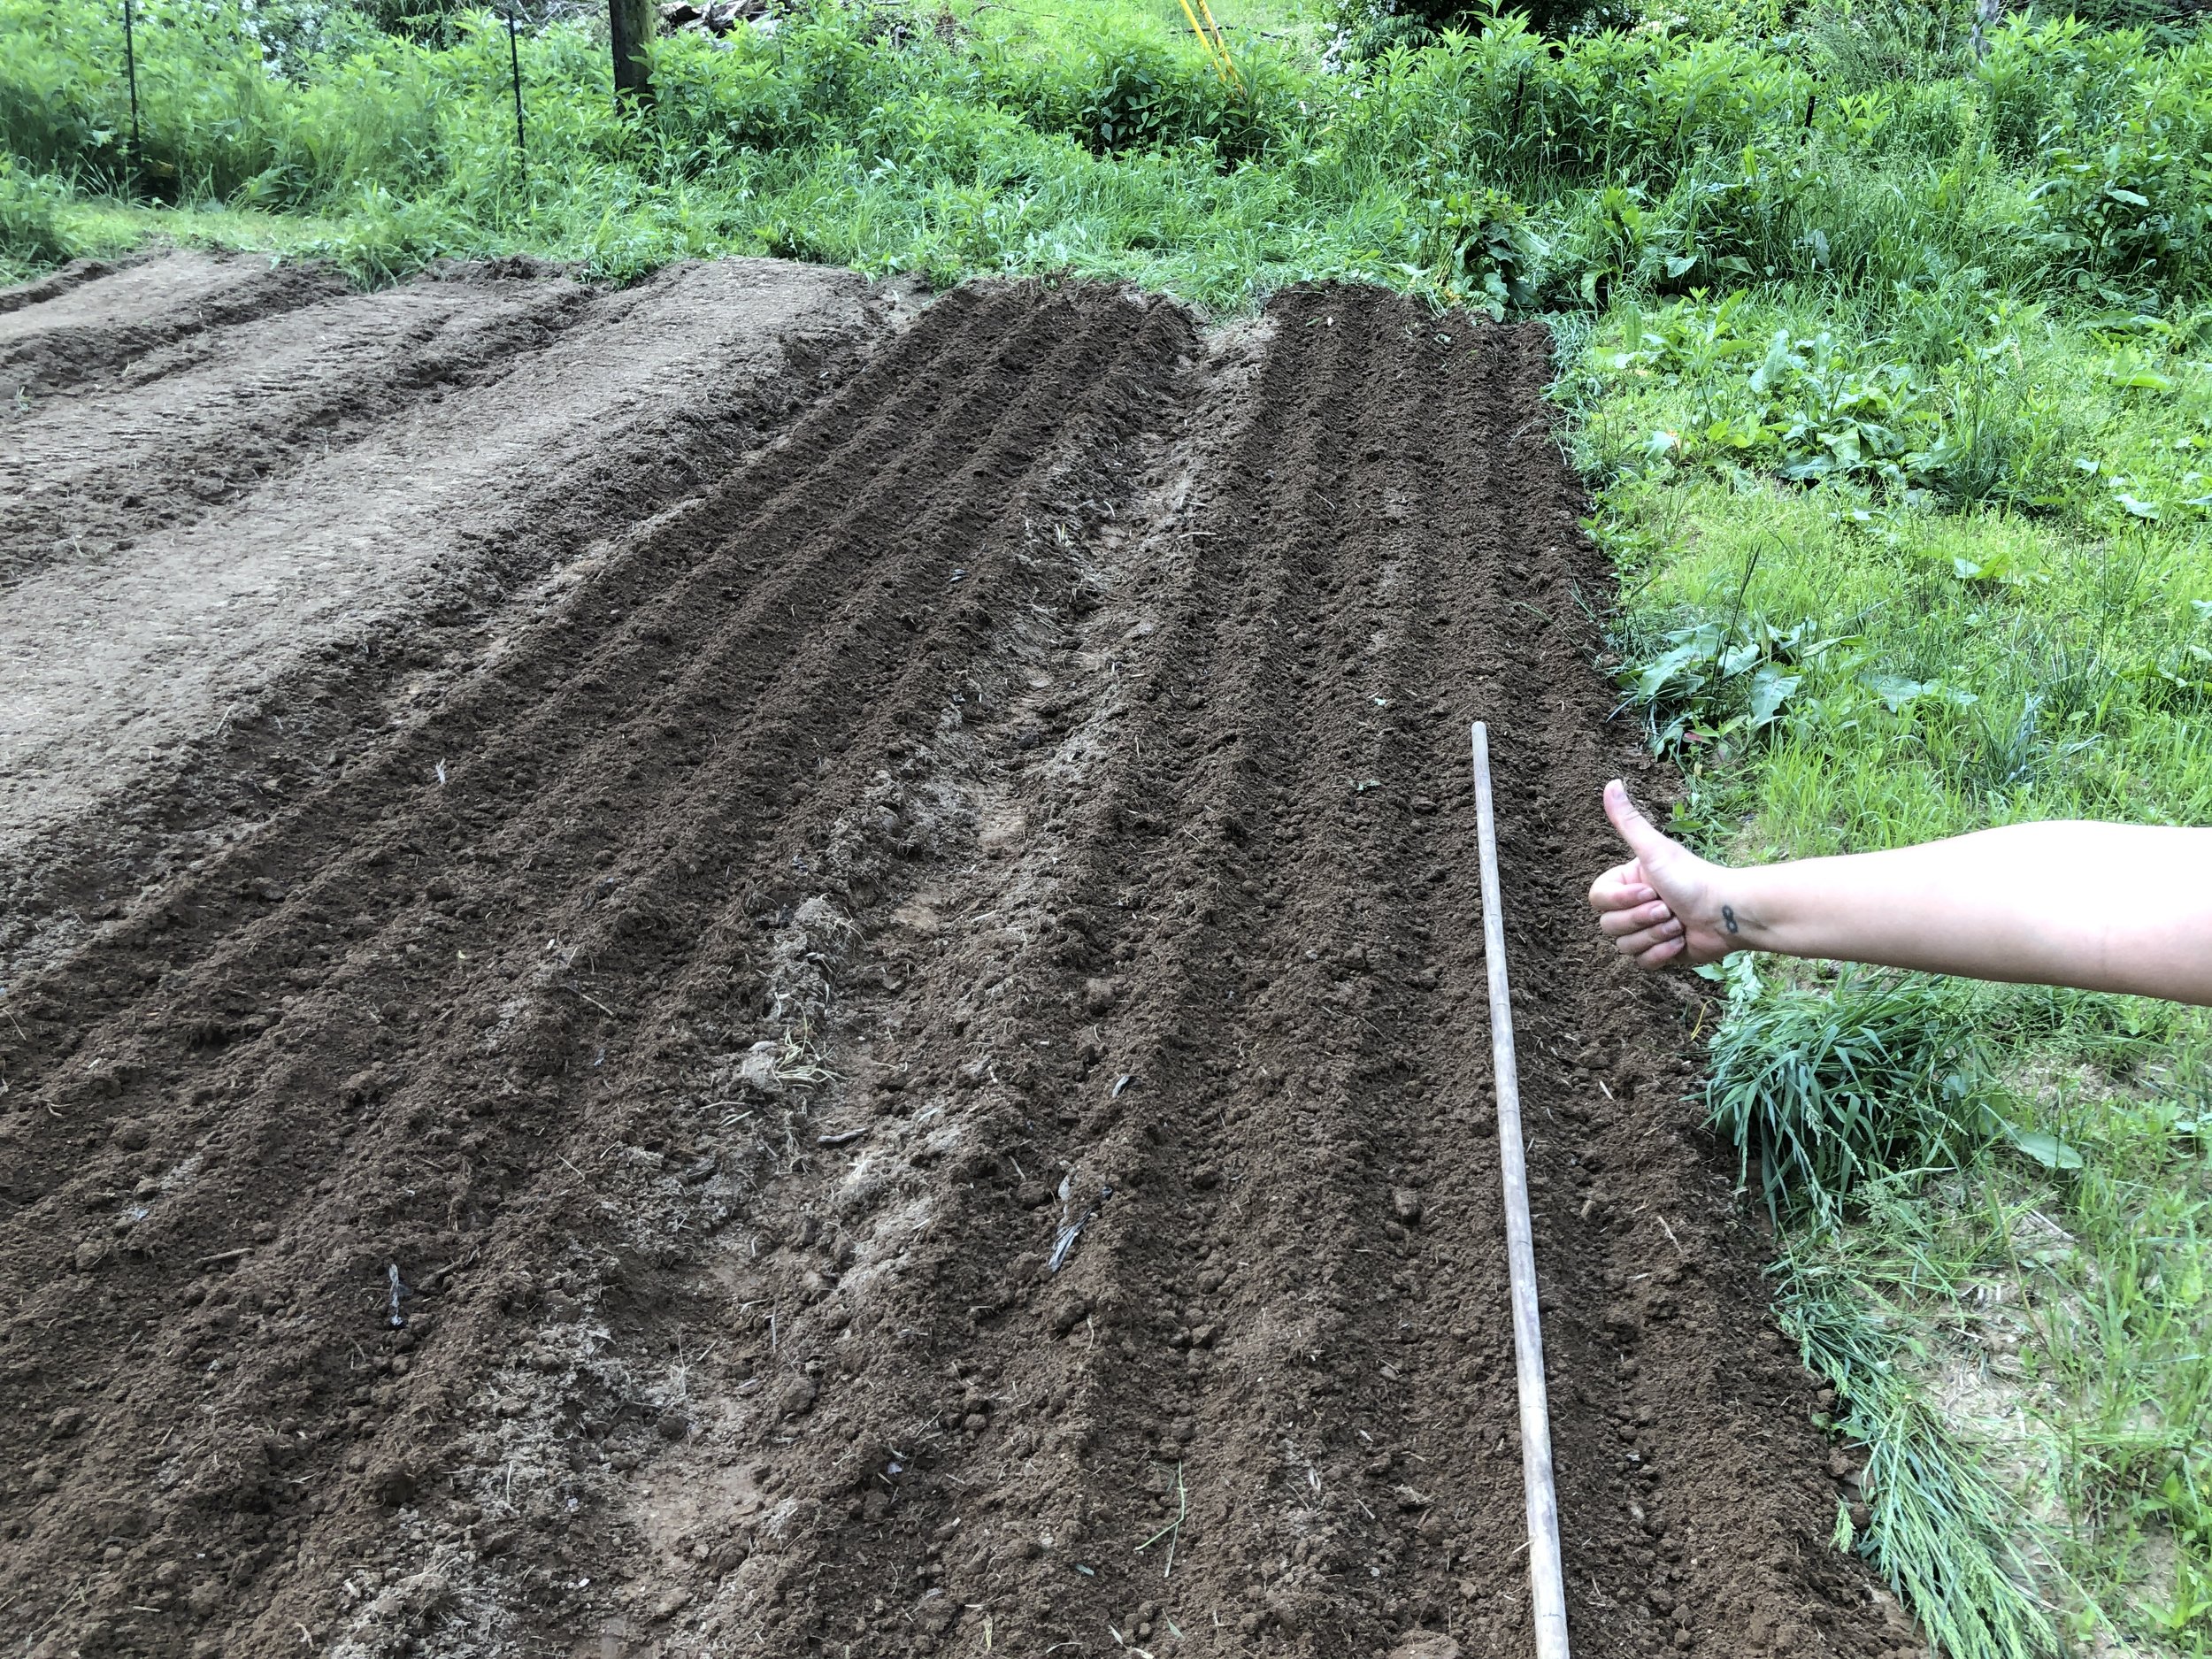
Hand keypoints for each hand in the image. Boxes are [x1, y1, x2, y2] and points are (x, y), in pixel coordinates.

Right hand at [1588, 781, 1737, 968]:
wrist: (1727, 913)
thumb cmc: (1694, 878)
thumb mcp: (1655, 850)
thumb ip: (1627, 821)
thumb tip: (1611, 783)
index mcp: (1628, 882)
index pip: (1597, 899)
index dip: (1622, 901)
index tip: (1652, 891)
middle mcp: (1633, 906)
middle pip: (1609, 926)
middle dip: (1643, 920)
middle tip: (1669, 909)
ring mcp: (1645, 930)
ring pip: (1624, 946)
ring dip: (1655, 936)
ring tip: (1679, 925)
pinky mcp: (1659, 953)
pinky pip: (1642, 963)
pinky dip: (1663, 954)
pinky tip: (1682, 942)